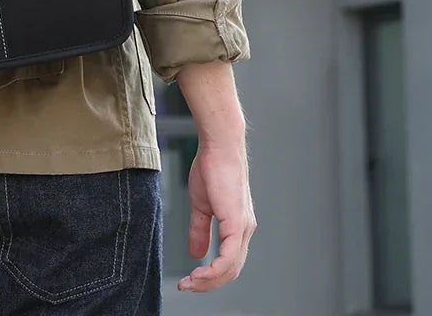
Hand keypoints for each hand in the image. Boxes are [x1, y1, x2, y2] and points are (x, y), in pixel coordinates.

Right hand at [177, 142, 255, 291]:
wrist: (219, 146)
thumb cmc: (212, 167)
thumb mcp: (201, 204)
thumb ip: (200, 229)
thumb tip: (196, 253)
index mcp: (237, 226)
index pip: (228, 262)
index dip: (210, 275)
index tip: (189, 280)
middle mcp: (244, 230)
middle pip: (231, 271)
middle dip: (208, 284)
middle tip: (187, 286)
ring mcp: (242, 227)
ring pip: (231, 268)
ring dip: (209, 281)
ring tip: (190, 283)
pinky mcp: (237, 223)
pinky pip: (228, 257)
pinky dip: (214, 270)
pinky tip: (199, 273)